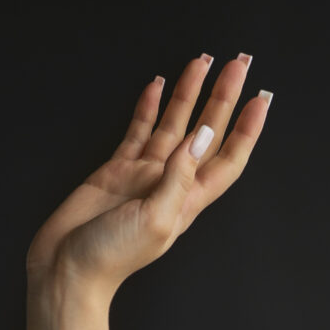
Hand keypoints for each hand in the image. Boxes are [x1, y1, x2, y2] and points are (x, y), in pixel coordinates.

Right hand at [26, 54, 270, 298]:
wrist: (68, 268)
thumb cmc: (111, 257)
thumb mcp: (155, 219)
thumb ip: (179, 177)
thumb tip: (202, 137)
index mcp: (187, 200)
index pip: (227, 159)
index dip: (246, 131)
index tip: (260, 100)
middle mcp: (170, 183)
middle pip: (205, 132)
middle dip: (223, 98)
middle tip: (238, 63)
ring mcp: (144, 173)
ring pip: (174, 124)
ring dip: (189, 93)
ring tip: (202, 61)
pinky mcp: (118, 168)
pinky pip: (139, 129)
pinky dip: (149, 107)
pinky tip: (158, 85)